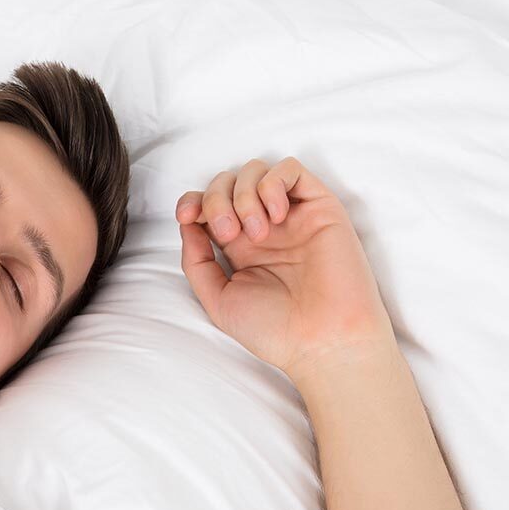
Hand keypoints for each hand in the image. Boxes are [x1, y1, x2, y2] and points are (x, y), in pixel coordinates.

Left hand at [176, 157, 396, 381]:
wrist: (321, 340)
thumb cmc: (275, 330)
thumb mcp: (219, 300)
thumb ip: (196, 263)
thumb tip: (187, 225)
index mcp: (239, 249)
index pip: (208, 205)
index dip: (193, 201)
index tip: (187, 216)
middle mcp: (264, 228)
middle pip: (227, 183)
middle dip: (216, 199)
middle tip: (229, 233)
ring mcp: (291, 216)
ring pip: (255, 171)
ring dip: (244, 194)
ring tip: (257, 232)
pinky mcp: (319, 207)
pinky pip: (291, 169)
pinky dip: (273, 183)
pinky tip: (276, 215)